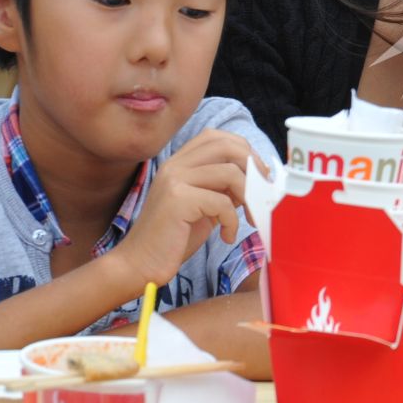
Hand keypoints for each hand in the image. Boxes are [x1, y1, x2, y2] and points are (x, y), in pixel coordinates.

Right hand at [115, 130, 252, 287]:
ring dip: (250, 198)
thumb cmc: (174, 238)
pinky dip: (233, 221)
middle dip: (253, 168)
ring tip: (250, 219)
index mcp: (179, 163)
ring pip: (230, 173)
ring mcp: (174, 180)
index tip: (259, 176)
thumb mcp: (204, 206)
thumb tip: (257, 176)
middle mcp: (174, 165)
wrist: (140, 264)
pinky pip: (222, 202)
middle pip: (226, 146)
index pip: (217, 138)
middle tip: (262, 193)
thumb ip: (223, 188)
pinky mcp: (177, 200)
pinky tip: (227, 236)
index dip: (244, 151)